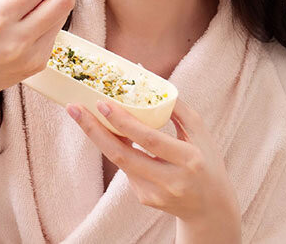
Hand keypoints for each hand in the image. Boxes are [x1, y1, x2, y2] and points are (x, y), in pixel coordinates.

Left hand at [66, 98, 240, 243]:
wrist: (211, 208)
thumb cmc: (207, 161)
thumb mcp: (200, 133)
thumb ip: (176, 107)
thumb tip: (147, 78)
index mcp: (189, 160)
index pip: (150, 140)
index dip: (124, 123)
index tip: (102, 103)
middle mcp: (170, 181)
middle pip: (123, 156)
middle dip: (94, 131)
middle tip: (74, 108)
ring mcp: (154, 193)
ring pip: (119, 162)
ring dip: (97, 137)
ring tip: (80, 114)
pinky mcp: (144, 198)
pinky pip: (125, 168)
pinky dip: (116, 147)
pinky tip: (108, 132)